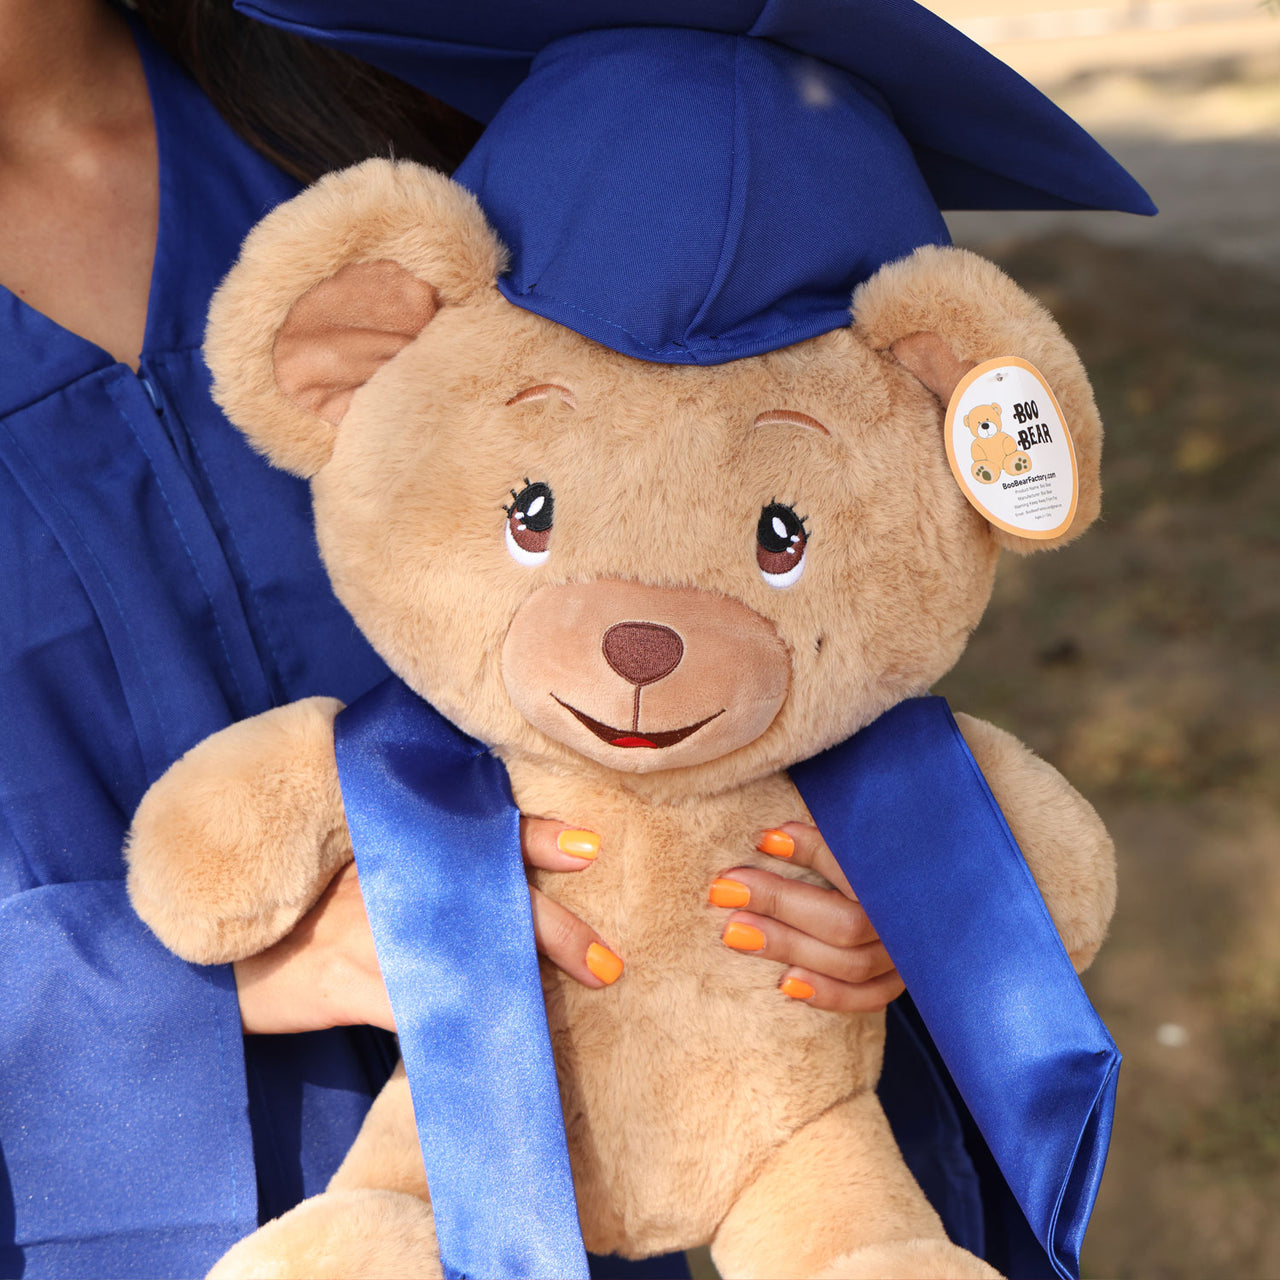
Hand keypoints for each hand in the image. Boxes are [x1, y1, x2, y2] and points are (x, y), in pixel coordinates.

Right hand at [234, 817, 617, 1034]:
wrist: (212, 937)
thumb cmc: (292, 886)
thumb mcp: (346, 842)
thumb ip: (410, 834)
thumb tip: (488, 833)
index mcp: (396, 836)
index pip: (475, 827)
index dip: (532, 837)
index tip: (588, 848)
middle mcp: (392, 878)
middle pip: (487, 897)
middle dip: (552, 930)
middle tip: (607, 963)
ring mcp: (373, 930)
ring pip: (465, 957)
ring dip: (523, 981)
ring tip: (586, 989)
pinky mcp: (350, 984)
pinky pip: (418, 1012)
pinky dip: (460, 1030)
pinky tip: (498, 1049)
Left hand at [709, 822, 904, 1012]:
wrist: (922, 896)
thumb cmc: (878, 852)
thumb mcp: (859, 834)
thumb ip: (827, 837)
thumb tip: (771, 837)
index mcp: (908, 873)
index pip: (859, 865)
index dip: (811, 850)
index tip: (763, 839)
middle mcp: (911, 920)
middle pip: (847, 922)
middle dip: (781, 904)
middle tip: (726, 889)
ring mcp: (909, 955)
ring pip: (851, 964)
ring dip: (789, 947)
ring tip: (735, 932)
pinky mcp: (900, 980)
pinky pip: (867, 997)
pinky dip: (828, 993)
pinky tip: (785, 983)